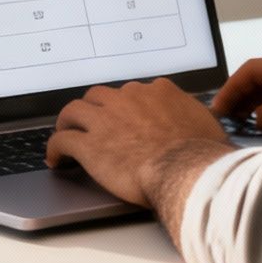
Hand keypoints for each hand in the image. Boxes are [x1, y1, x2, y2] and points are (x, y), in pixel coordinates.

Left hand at [46, 78, 232, 207]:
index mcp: (157, 92)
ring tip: (66, 132)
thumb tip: (202, 122)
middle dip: (94, 108)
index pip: (135, 91)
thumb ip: (195, 117)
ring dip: (68, 121)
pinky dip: (54, 148)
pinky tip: (55, 159)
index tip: (126, 116)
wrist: (185, 171)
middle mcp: (128, 99)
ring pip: (74, 110)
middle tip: (93, 122)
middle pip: (100, 95)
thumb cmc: (200, 153)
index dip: (127, 105)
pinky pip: (61, 140)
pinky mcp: (89, 145)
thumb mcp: (207, 125)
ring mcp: (105, 120)